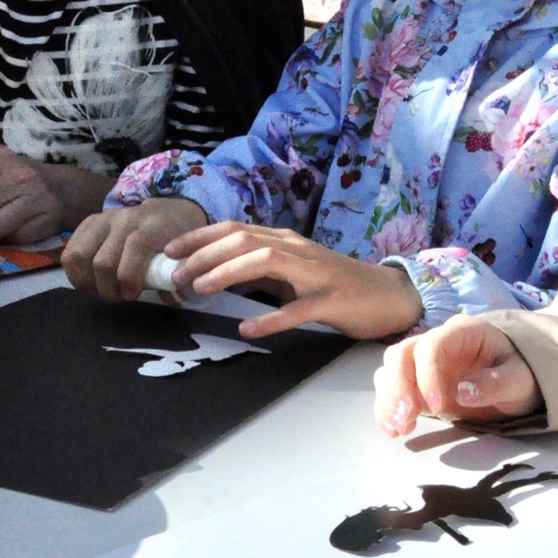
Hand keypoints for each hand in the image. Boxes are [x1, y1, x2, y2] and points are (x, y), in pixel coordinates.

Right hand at [61, 197, 210, 302]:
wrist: (168, 211)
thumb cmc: (177, 237)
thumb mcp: (186, 253)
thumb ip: (178, 274)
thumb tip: (173, 298)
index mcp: (152, 225)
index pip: (135, 248)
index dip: (130, 279)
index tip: (133, 295)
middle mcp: (125, 218)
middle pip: (102, 261)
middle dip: (108, 289)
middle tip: (118, 297)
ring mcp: (104, 218)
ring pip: (79, 256)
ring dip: (87, 282)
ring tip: (101, 289)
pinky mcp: (89, 222)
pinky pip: (69, 251)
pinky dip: (75, 272)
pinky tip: (89, 280)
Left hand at [163, 221, 422, 339]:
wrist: (388, 296)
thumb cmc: (336, 286)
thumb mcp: (292, 273)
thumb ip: (260, 271)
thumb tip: (214, 273)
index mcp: (286, 241)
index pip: (236, 229)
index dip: (200, 237)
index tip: (170, 251)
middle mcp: (298, 250)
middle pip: (244, 240)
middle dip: (205, 254)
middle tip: (177, 275)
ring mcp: (315, 274)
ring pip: (266, 261)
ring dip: (228, 272)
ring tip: (200, 288)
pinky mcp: (331, 301)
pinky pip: (297, 309)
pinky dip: (270, 319)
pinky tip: (247, 328)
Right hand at [373, 313, 540, 435]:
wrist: (518, 377)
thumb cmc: (522, 372)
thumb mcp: (520, 379)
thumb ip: (496, 383)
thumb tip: (464, 392)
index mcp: (463, 332)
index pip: (433, 346)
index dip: (429, 375)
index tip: (438, 407)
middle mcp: (437, 341)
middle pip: (402, 354)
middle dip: (398, 387)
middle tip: (405, 418)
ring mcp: (424, 362)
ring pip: (392, 370)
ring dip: (389, 399)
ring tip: (397, 429)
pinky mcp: (418, 383)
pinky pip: (393, 389)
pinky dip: (388, 408)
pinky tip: (396, 430)